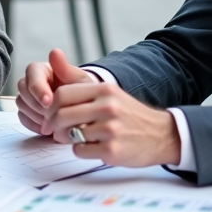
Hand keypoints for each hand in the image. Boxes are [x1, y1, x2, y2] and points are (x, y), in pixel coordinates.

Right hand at [15, 48, 94, 134]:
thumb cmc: (82, 91)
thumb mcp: (79, 80)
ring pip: (21, 104)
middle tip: (54, 115)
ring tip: (55, 122)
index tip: (48, 102)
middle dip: (38, 104)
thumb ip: (65, 68)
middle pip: (23, 89)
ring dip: (37, 115)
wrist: (83, 108)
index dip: (38, 88)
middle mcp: (31, 81)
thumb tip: (55, 51)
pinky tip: (48, 128)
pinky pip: (22, 117)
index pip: (32, 73)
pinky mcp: (26, 111)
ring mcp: (27, 96)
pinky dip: (34, 124)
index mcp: (42, 69)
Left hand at [46, 82, 180, 166]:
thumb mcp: (108, 92)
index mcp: (104, 90)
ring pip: (69, 134)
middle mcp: (108, 107)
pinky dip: (81, 150)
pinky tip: (92, 146)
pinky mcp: (112, 151)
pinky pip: (80, 151)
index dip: (50, 107)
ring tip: (76, 137)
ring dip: (66, 139)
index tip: (49, 115)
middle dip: (53, 125)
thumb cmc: (128, 114)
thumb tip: (52, 60)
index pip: (62, 94)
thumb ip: (79, 82)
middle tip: (54, 131)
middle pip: (61, 115)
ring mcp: (110, 130)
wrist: (162, 134)